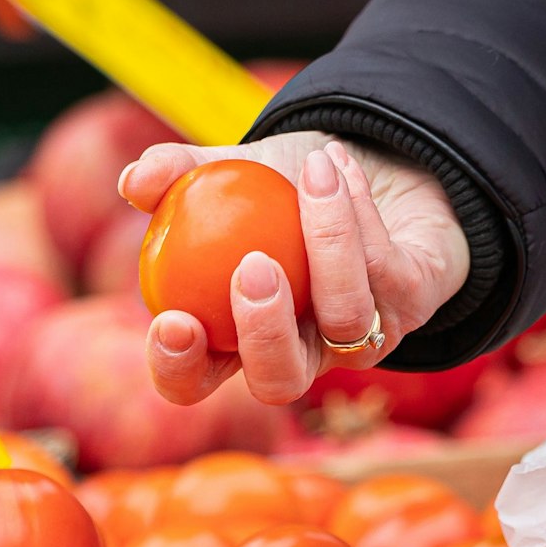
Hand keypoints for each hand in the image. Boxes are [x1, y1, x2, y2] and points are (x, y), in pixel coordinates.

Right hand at [120, 131, 469, 405]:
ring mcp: (362, 338)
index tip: (173, 321)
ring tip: (313, 171)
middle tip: (253, 268)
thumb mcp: (231, 172)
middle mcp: (302, 351)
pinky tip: (338, 164)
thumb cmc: (288, 188)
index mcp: (238, 336)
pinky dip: (358, 209)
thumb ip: (178, 173)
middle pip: (279, 381)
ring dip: (329, 241)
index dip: (179, 369)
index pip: (197, 381)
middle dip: (264, 334)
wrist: (381, 169)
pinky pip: (384, 269)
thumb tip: (133, 182)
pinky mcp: (412, 307)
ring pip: (346, 320)